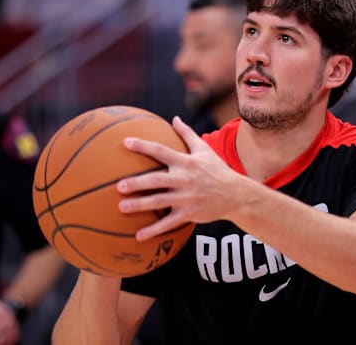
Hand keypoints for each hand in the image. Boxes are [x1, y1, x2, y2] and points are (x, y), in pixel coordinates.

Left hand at [117, 116, 247, 239]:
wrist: (236, 195)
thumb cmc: (217, 170)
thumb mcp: (204, 150)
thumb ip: (187, 134)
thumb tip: (174, 118)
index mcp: (186, 163)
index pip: (162, 152)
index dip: (144, 146)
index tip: (126, 142)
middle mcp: (185, 180)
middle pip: (157, 180)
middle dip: (137, 183)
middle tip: (119, 185)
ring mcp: (187, 198)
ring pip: (160, 202)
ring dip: (140, 205)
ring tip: (121, 207)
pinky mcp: (190, 214)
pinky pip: (169, 223)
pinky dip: (154, 230)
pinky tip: (138, 236)